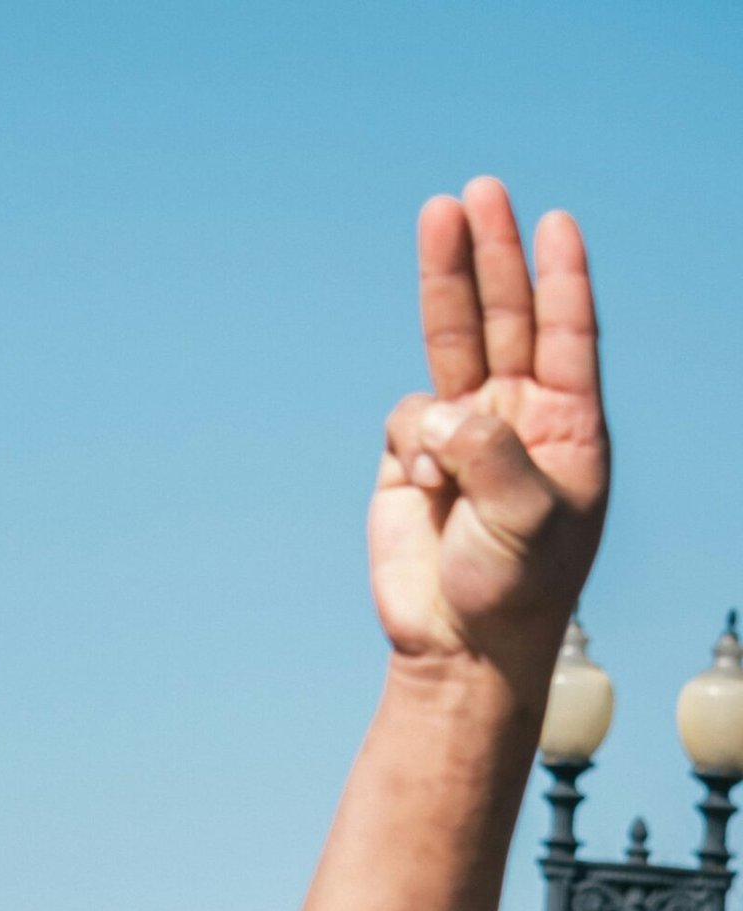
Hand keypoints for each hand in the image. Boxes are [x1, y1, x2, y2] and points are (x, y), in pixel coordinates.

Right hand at [371, 179, 607, 679]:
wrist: (457, 649)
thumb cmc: (516, 591)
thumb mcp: (529, 519)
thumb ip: (492, 451)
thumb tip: (441, 411)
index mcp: (569, 427)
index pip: (568, 335)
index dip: (563, 278)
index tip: (557, 224)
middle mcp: (517, 419)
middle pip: (507, 317)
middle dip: (495, 254)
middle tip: (482, 192)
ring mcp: (462, 435)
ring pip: (453, 341)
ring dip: (448, 279)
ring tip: (440, 214)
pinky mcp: (413, 460)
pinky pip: (410, 417)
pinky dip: (417, 440)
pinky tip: (428, 482)